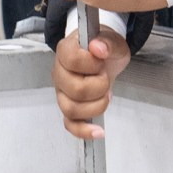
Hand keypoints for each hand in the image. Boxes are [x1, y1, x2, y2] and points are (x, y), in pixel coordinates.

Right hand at [53, 25, 131, 139]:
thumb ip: (107, 42)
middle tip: (106, 77)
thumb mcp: (113, 41)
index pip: (72, 60)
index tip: (102, 60)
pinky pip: (70, 124)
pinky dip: (84, 130)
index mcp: (66, 51)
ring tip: (107, 94)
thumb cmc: (104, 47)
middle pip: (74, 89)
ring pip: (71, 109)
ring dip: (96, 105)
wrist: (102, 56)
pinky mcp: (69, 107)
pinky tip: (99, 131)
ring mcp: (62, 92)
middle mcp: (59, 73)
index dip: (92, 63)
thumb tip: (98, 48)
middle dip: (99, 86)